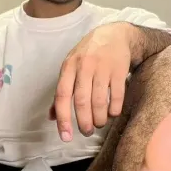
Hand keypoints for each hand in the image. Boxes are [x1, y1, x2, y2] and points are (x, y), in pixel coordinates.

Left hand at [50, 22, 131, 141]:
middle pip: (81, 101)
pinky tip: (112, 113)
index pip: (62, 95)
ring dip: (99, 118)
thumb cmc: (89, 54)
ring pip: (99, 101)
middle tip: (86, 132)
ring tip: (99, 124)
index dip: (63, 118)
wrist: (116, 34)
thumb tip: (51, 116)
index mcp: (68, 67)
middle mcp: (84, 66)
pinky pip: (117, 96)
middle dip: (84, 122)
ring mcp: (102, 67)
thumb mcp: (71, 67)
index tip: (66, 137)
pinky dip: (114, 110)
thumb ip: (62, 90)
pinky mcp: (119, 69)